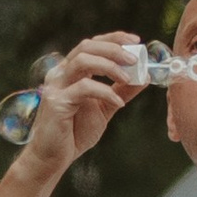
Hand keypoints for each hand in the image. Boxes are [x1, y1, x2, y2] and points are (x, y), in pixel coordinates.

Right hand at [20, 32, 150, 180]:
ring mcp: (56, 86)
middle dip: (113, 48)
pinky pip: (84, 88)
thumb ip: (122, 92)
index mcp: (70, 71)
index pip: (91, 45)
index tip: (135, 41)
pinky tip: (119, 103)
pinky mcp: (56, 102)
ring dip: (109, 66)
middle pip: (86, 47)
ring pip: (82, 61)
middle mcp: (60, 74)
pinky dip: (105, 92)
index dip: (113, 39)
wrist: (52, 158)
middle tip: (134, 59)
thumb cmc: (74, 133)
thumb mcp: (105, 108)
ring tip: (128, 78)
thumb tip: (144, 77)